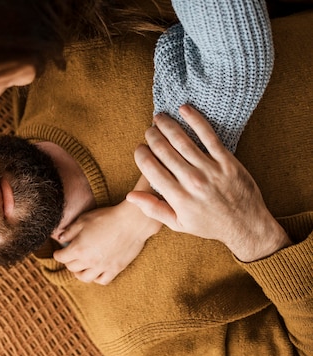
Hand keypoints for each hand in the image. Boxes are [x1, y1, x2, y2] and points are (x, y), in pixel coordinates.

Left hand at [54, 192, 161, 284]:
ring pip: (85, 278)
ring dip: (80, 273)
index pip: (61, 258)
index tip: (59, 252)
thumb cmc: (107, 217)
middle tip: (70, 257)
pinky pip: (102, 280)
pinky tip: (96, 271)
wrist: (131, 222)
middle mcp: (88, 261)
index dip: (58, 254)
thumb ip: (69, 231)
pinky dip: (96, 278)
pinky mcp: (115, 269)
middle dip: (68, 262)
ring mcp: (102, 267)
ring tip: (81, 267)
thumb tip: (60, 238)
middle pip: (71, 268)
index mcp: (78, 249)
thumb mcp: (83, 220)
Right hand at [127, 105, 291, 261]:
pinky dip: (195, 120)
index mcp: (178, 197)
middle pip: (164, 151)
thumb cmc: (209, 225)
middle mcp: (192, 182)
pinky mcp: (227, 160)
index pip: (151, 168)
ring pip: (182, 141)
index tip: (139, 148)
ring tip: (159, 118)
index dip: (141, 154)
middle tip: (149, 130)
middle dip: (152, 136)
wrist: (245, 225)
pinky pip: (208, 136)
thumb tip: (131, 196)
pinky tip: (184, 110)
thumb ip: (153, 209)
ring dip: (168, 126)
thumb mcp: (178, 223)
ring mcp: (210, 169)